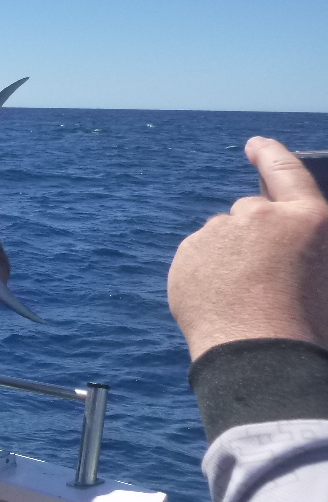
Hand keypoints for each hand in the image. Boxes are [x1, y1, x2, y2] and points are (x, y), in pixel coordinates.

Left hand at [168, 137, 327, 360]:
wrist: (258, 357)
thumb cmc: (307, 326)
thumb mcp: (322, 274)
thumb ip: (299, 246)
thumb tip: (284, 249)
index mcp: (307, 218)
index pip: (286, 171)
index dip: (270, 154)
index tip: (254, 145)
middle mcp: (259, 215)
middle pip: (250, 210)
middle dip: (253, 234)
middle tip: (263, 275)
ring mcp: (218, 232)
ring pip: (221, 236)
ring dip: (228, 255)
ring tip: (242, 297)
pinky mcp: (187, 252)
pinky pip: (197, 256)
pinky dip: (205, 272)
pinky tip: (220, 302)